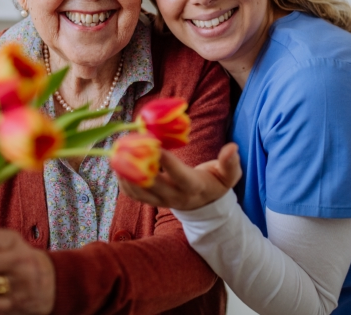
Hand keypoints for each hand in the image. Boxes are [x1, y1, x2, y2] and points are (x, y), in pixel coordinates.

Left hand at [119, 143, 241, 210]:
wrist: (206, 205)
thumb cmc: (216, 184)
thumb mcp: (229, 176)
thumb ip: (230, 163)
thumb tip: (232, 147)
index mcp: (194, 188)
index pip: (179, 176)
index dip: (168, 163)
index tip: (156, 146)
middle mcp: (175, 197)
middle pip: (153, 185)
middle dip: (139, 166)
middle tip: (128, 145)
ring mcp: (161, 201)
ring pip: (139, 191)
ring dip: (126, 174)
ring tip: (117, 154)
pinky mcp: (152, 201)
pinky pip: (134, 194)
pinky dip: (123, 181)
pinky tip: (118, 165)